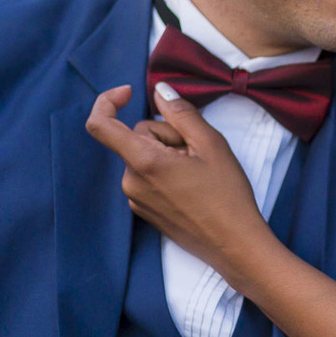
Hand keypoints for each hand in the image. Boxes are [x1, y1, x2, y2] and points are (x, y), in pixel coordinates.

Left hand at [85, 83, 273, 281]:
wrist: (234, 245)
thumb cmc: (227, 195)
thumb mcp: (211, 144)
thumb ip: (182, 113)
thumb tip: (160, 91)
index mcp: (144, 162)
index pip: (101, 124)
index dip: (108, 101)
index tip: (130, 92)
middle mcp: (131, 181)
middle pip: (137, 137)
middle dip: (166, 134)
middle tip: (198, 150)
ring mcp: (136, 198)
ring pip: (144, 157)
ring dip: (168, 154)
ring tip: (200, 172)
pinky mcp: (144, 211)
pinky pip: (148, 177)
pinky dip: (166, 172)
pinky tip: (193, 186)